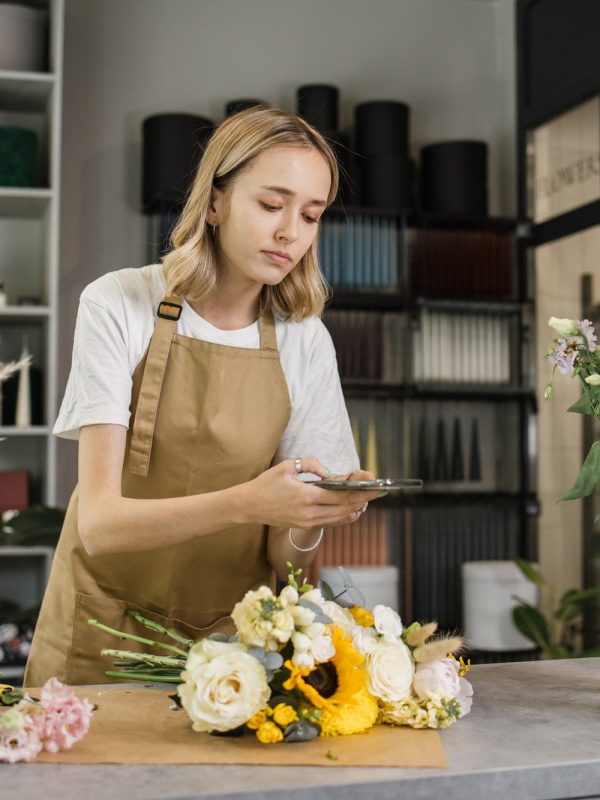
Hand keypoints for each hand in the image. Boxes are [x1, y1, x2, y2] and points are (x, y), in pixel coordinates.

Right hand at [242, 457, 379, 529]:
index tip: (375, 486)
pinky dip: (344, 516)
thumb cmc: (266, 483)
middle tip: (377, 492)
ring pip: (340, 519)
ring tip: (366, 499)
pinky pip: (331, 523)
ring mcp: (308, 522)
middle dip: (363, 500)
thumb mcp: (287, 466)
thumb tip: (329, 472)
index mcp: (307, 496)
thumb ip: (311, 464)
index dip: (362, 492)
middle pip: (345, 509)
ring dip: (355, 509)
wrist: (249, 505)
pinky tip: (351, 509)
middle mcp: (310, 512)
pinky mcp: (305, 526)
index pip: (342, 496)